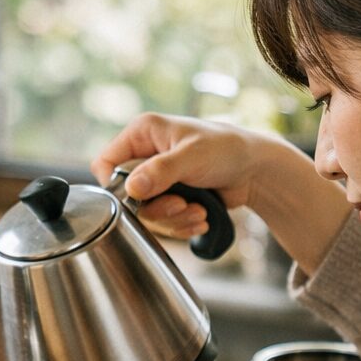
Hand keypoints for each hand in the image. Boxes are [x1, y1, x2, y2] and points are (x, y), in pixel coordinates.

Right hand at [91, 113, 351, 276]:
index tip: (138, 198)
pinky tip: (200, 219)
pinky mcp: (169, 199)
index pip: (105, 164)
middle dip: (156, 209)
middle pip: (126, 197)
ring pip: (145, 214)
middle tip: (181, 205)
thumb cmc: (226, 149)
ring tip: (199, 213)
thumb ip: (161, 172)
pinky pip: (162, 223)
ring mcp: (157, 180)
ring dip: (173, 220)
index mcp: (142, 134)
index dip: (115, 186)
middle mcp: (144, 156)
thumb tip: (131, 189)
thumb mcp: (193, 156)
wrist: (255, 170)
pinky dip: (181, 226)